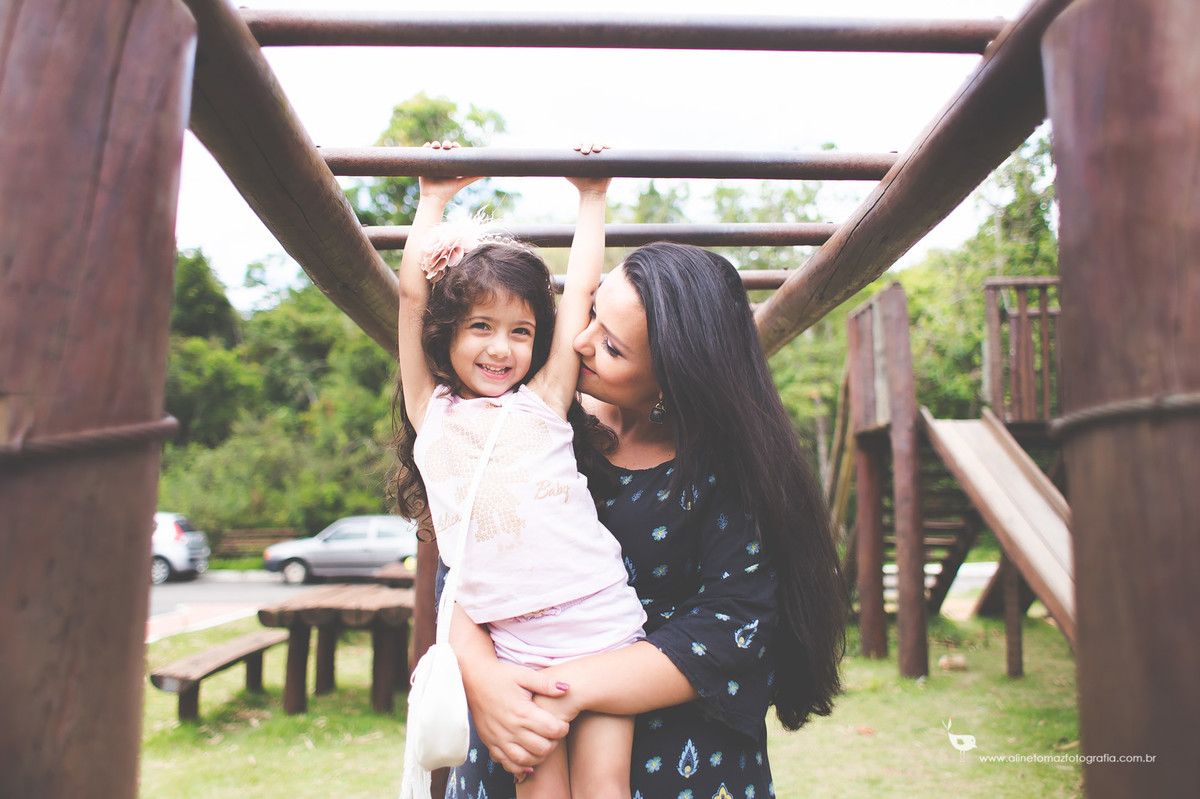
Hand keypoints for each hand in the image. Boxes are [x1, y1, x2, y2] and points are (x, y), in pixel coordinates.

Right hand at [419, 140, 480, 201]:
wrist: (434, 198)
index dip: (455, 147)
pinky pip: (424, 153)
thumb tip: (485, 174)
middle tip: (447, 146)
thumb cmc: (448, 191)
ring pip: (434, 149)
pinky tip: (427, 145)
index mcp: (451, 165)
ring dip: (435, 144)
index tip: (455, 145)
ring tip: (435, 145)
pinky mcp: (424, 164)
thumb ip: (471, 178)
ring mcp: (433, 162)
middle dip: (446, 144)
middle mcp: (442, 162)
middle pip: (444, 148)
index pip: (454, 152)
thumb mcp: (461, 183)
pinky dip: (426, 148)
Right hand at [463, 658, 570, 773]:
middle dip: (554, 743)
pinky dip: (520, 766)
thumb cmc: (501, 676)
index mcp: (522, 712)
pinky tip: (528, 759)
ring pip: (526, 760)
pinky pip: (507, 764)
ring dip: (539, 756)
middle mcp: (511, 729)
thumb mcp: (524, 674)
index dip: (563, 729)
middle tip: (554, 734)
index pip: (552, 730)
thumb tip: (567, 689)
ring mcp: (499, 739)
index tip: (563, 723)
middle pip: (542, 748)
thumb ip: (546, 683)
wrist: (473, 680)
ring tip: (543, 744)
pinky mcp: (490, 743)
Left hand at [567, 143, 611, 194]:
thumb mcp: (568, 172)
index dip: (578, 142)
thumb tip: (555, 159)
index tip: (576, 148)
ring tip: (595, 150)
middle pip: (590, 140)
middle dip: (587, 143)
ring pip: (600, 142)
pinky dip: (608, 145)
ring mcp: (602, 153)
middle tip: (584, 151)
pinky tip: (605, 148)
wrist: (591, 191)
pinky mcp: (611, 157)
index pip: (580, 141)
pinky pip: (610, 147)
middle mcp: (592, 150)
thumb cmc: (579, 181)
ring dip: (597, 143)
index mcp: (582, 151)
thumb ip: (562, 165)